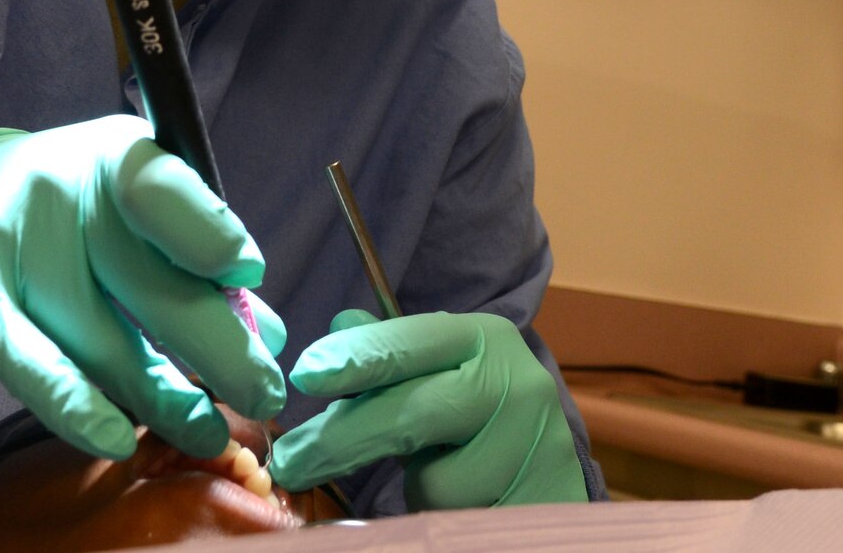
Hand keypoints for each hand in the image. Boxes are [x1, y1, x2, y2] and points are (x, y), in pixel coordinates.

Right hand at [0, 116, 286, 460]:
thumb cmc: (74, 200)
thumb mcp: (136, 199)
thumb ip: (199, 256)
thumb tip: (271, 333)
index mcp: (115, 158)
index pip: (168, 196)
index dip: (213, 240)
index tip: (250, 276)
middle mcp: (63, 197)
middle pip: (155, 290)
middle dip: (222, 352)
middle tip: (266, 395)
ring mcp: (15, 253)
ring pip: (106, 345)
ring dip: (167, 400)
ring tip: (211, 433)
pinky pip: (33, 368)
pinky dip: (77, 408)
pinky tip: (116, 439)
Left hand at [268, 309, 588, 508]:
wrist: (551, 470)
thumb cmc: (482, 415)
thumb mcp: (441, 372)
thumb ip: (391, 353)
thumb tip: (341, 325)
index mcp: (486, 338)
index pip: (412, 342)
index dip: (357, 358)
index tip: (305, 375)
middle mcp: (518, 385)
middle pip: (414, 414)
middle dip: (344, 438)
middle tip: (291, 461)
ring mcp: (534, 447)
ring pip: (437, 479)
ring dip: (414, 485)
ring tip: (434, 471)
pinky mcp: (539, 500)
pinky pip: (459, 517)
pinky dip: (442, 513)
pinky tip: (459, 500)